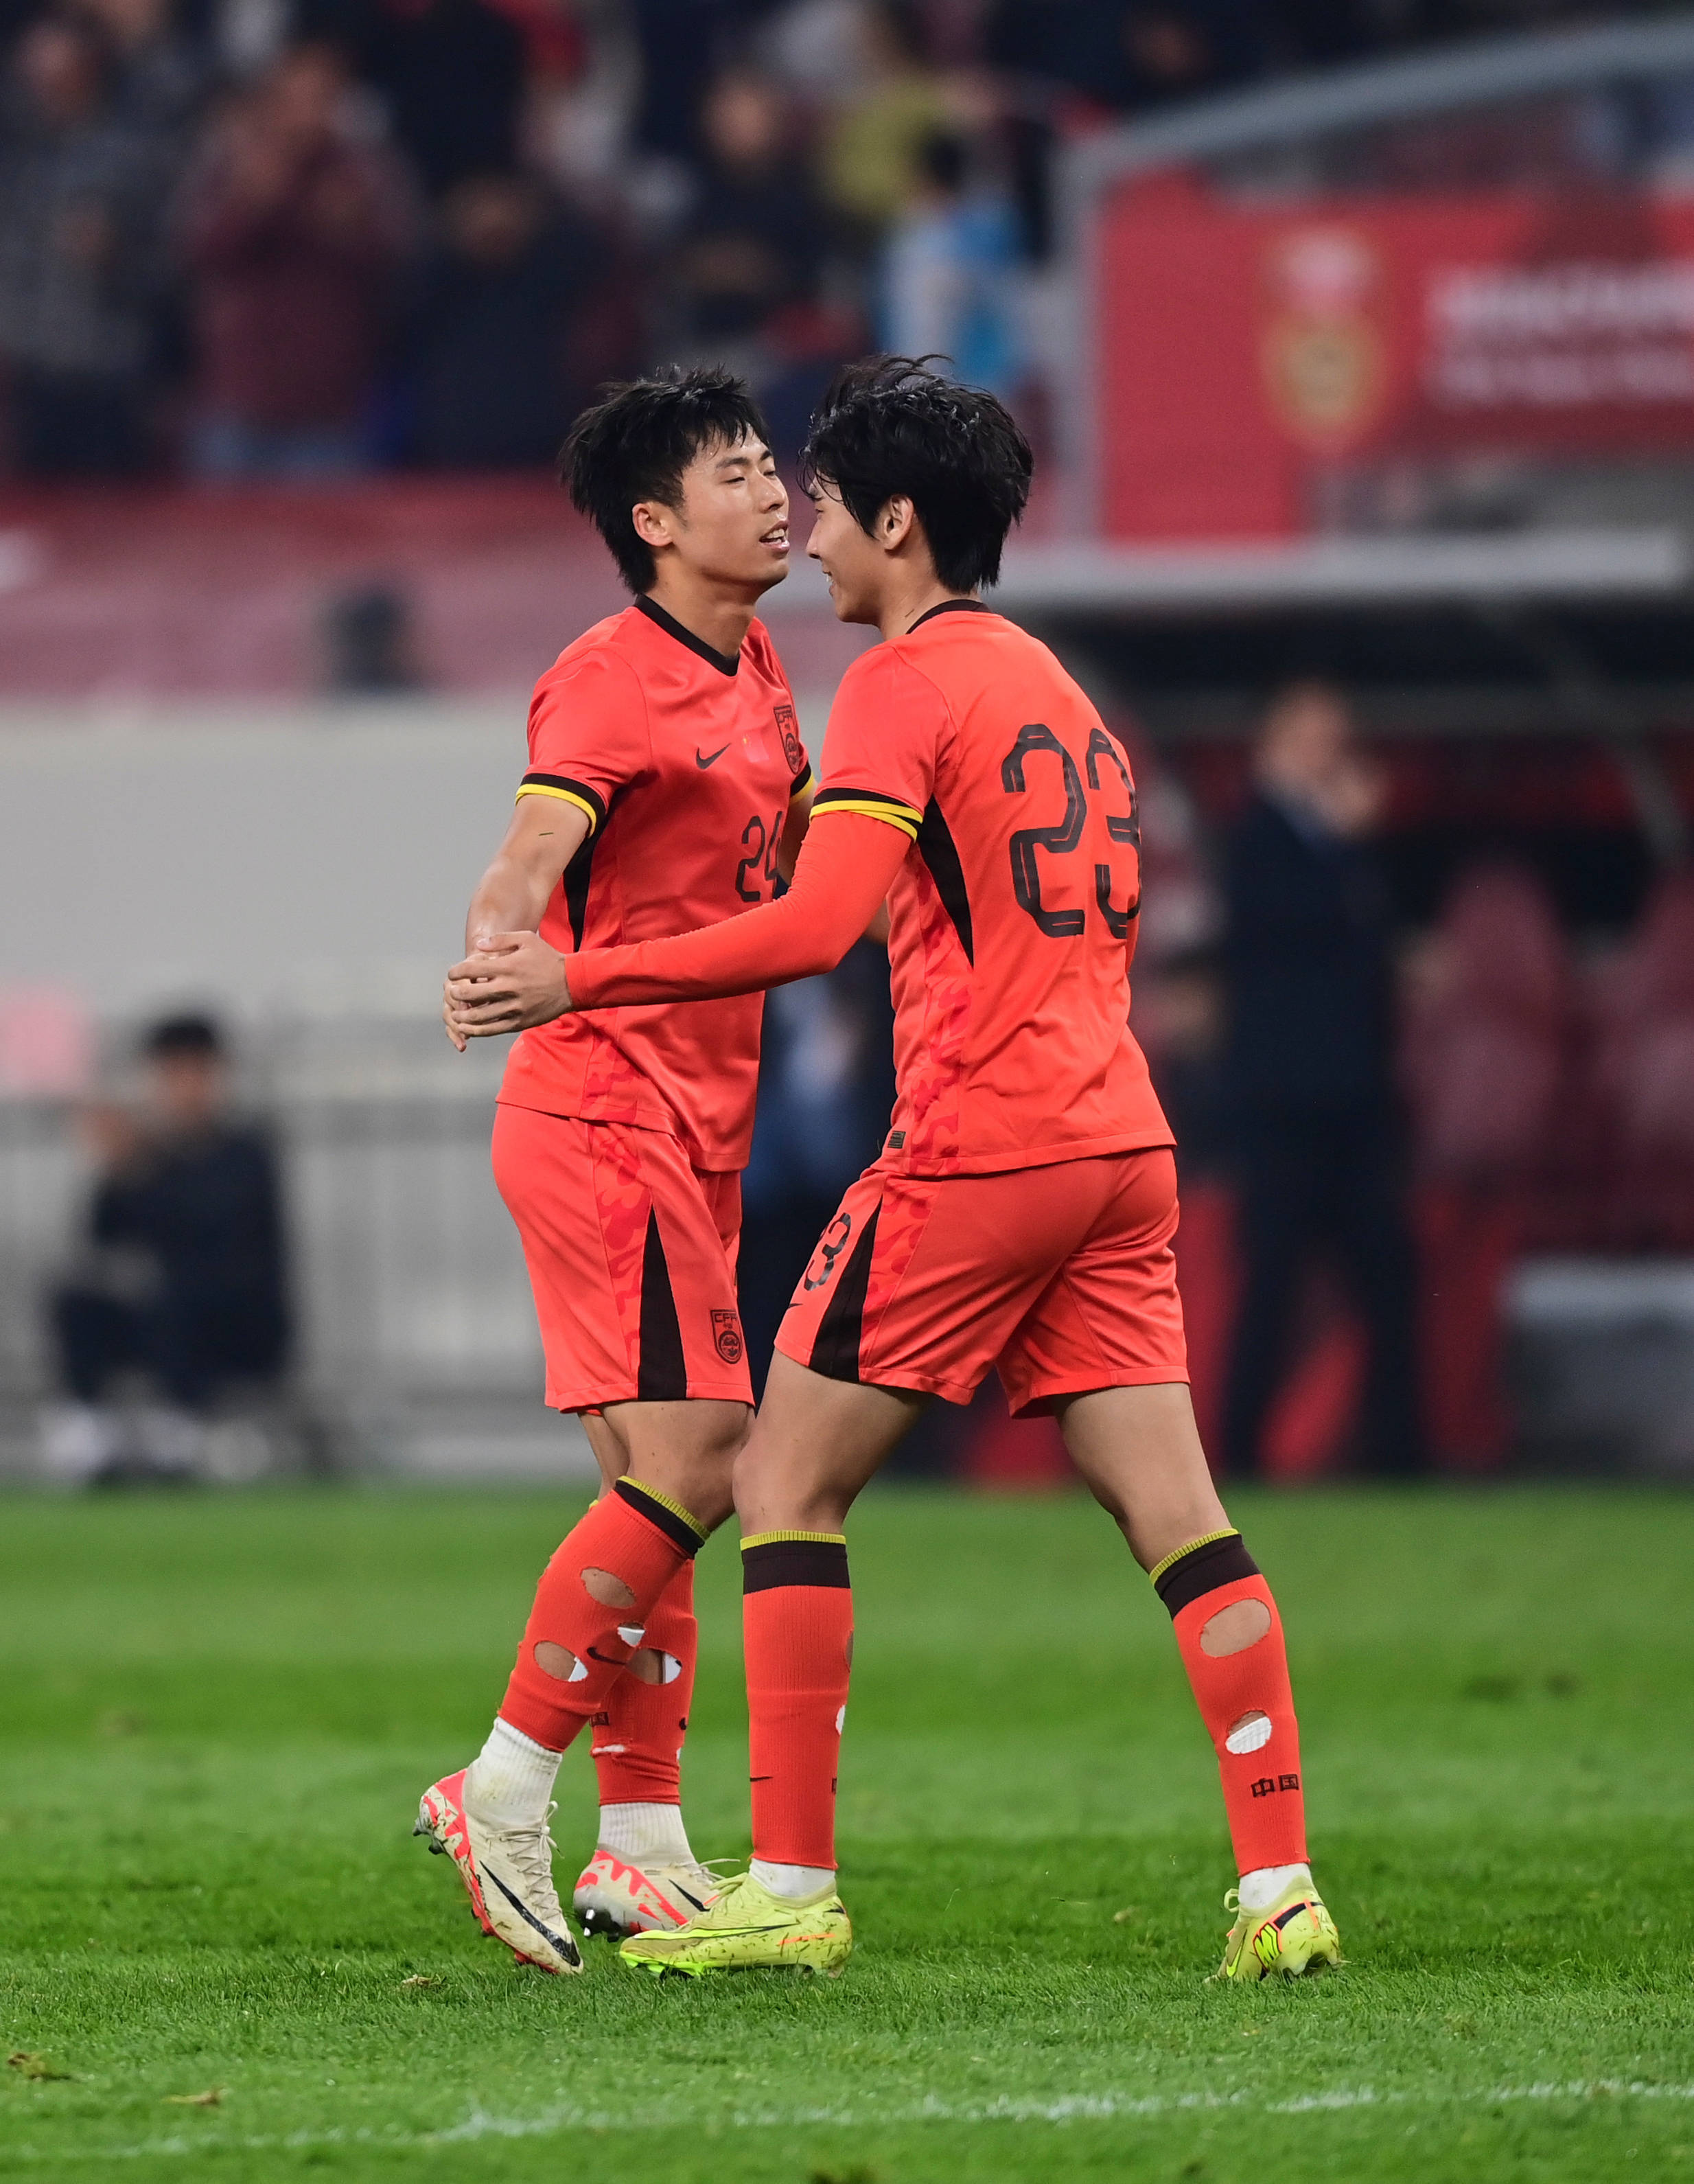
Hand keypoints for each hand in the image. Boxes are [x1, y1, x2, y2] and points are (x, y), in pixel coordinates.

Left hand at [443, 932, 571, 1046]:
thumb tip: (478, 945)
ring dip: (462, 1015)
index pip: (471, 969)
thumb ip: (500, 940)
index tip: (452, 974)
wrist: (572, 983)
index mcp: (508, 967)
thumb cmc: (549, 959)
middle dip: (456, 993)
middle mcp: (509, 988)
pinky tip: (467, 1028)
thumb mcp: (527, 940)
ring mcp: (514, 1007)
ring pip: (479, 1015)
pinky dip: (476, 1030)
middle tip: (452, 993)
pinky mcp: (519, 1022)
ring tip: (456, 1013)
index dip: (455, 972)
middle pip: (470, 994)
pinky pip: (492, 1029)